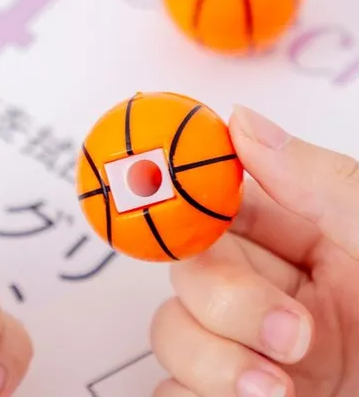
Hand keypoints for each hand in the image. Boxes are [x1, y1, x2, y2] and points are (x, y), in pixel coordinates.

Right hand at [151, 105, 358, 396]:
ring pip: (174, 330)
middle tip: (290, 330)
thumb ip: (320, 183)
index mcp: (310, 243)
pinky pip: (172, 391)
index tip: (172, 197)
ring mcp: (254, 354)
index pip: (223, 203)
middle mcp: (276, 294)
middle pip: (190, 270)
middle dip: (223, 299)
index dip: (190, 197)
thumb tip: (242, 122)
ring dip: (209, 358)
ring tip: (277, 389)